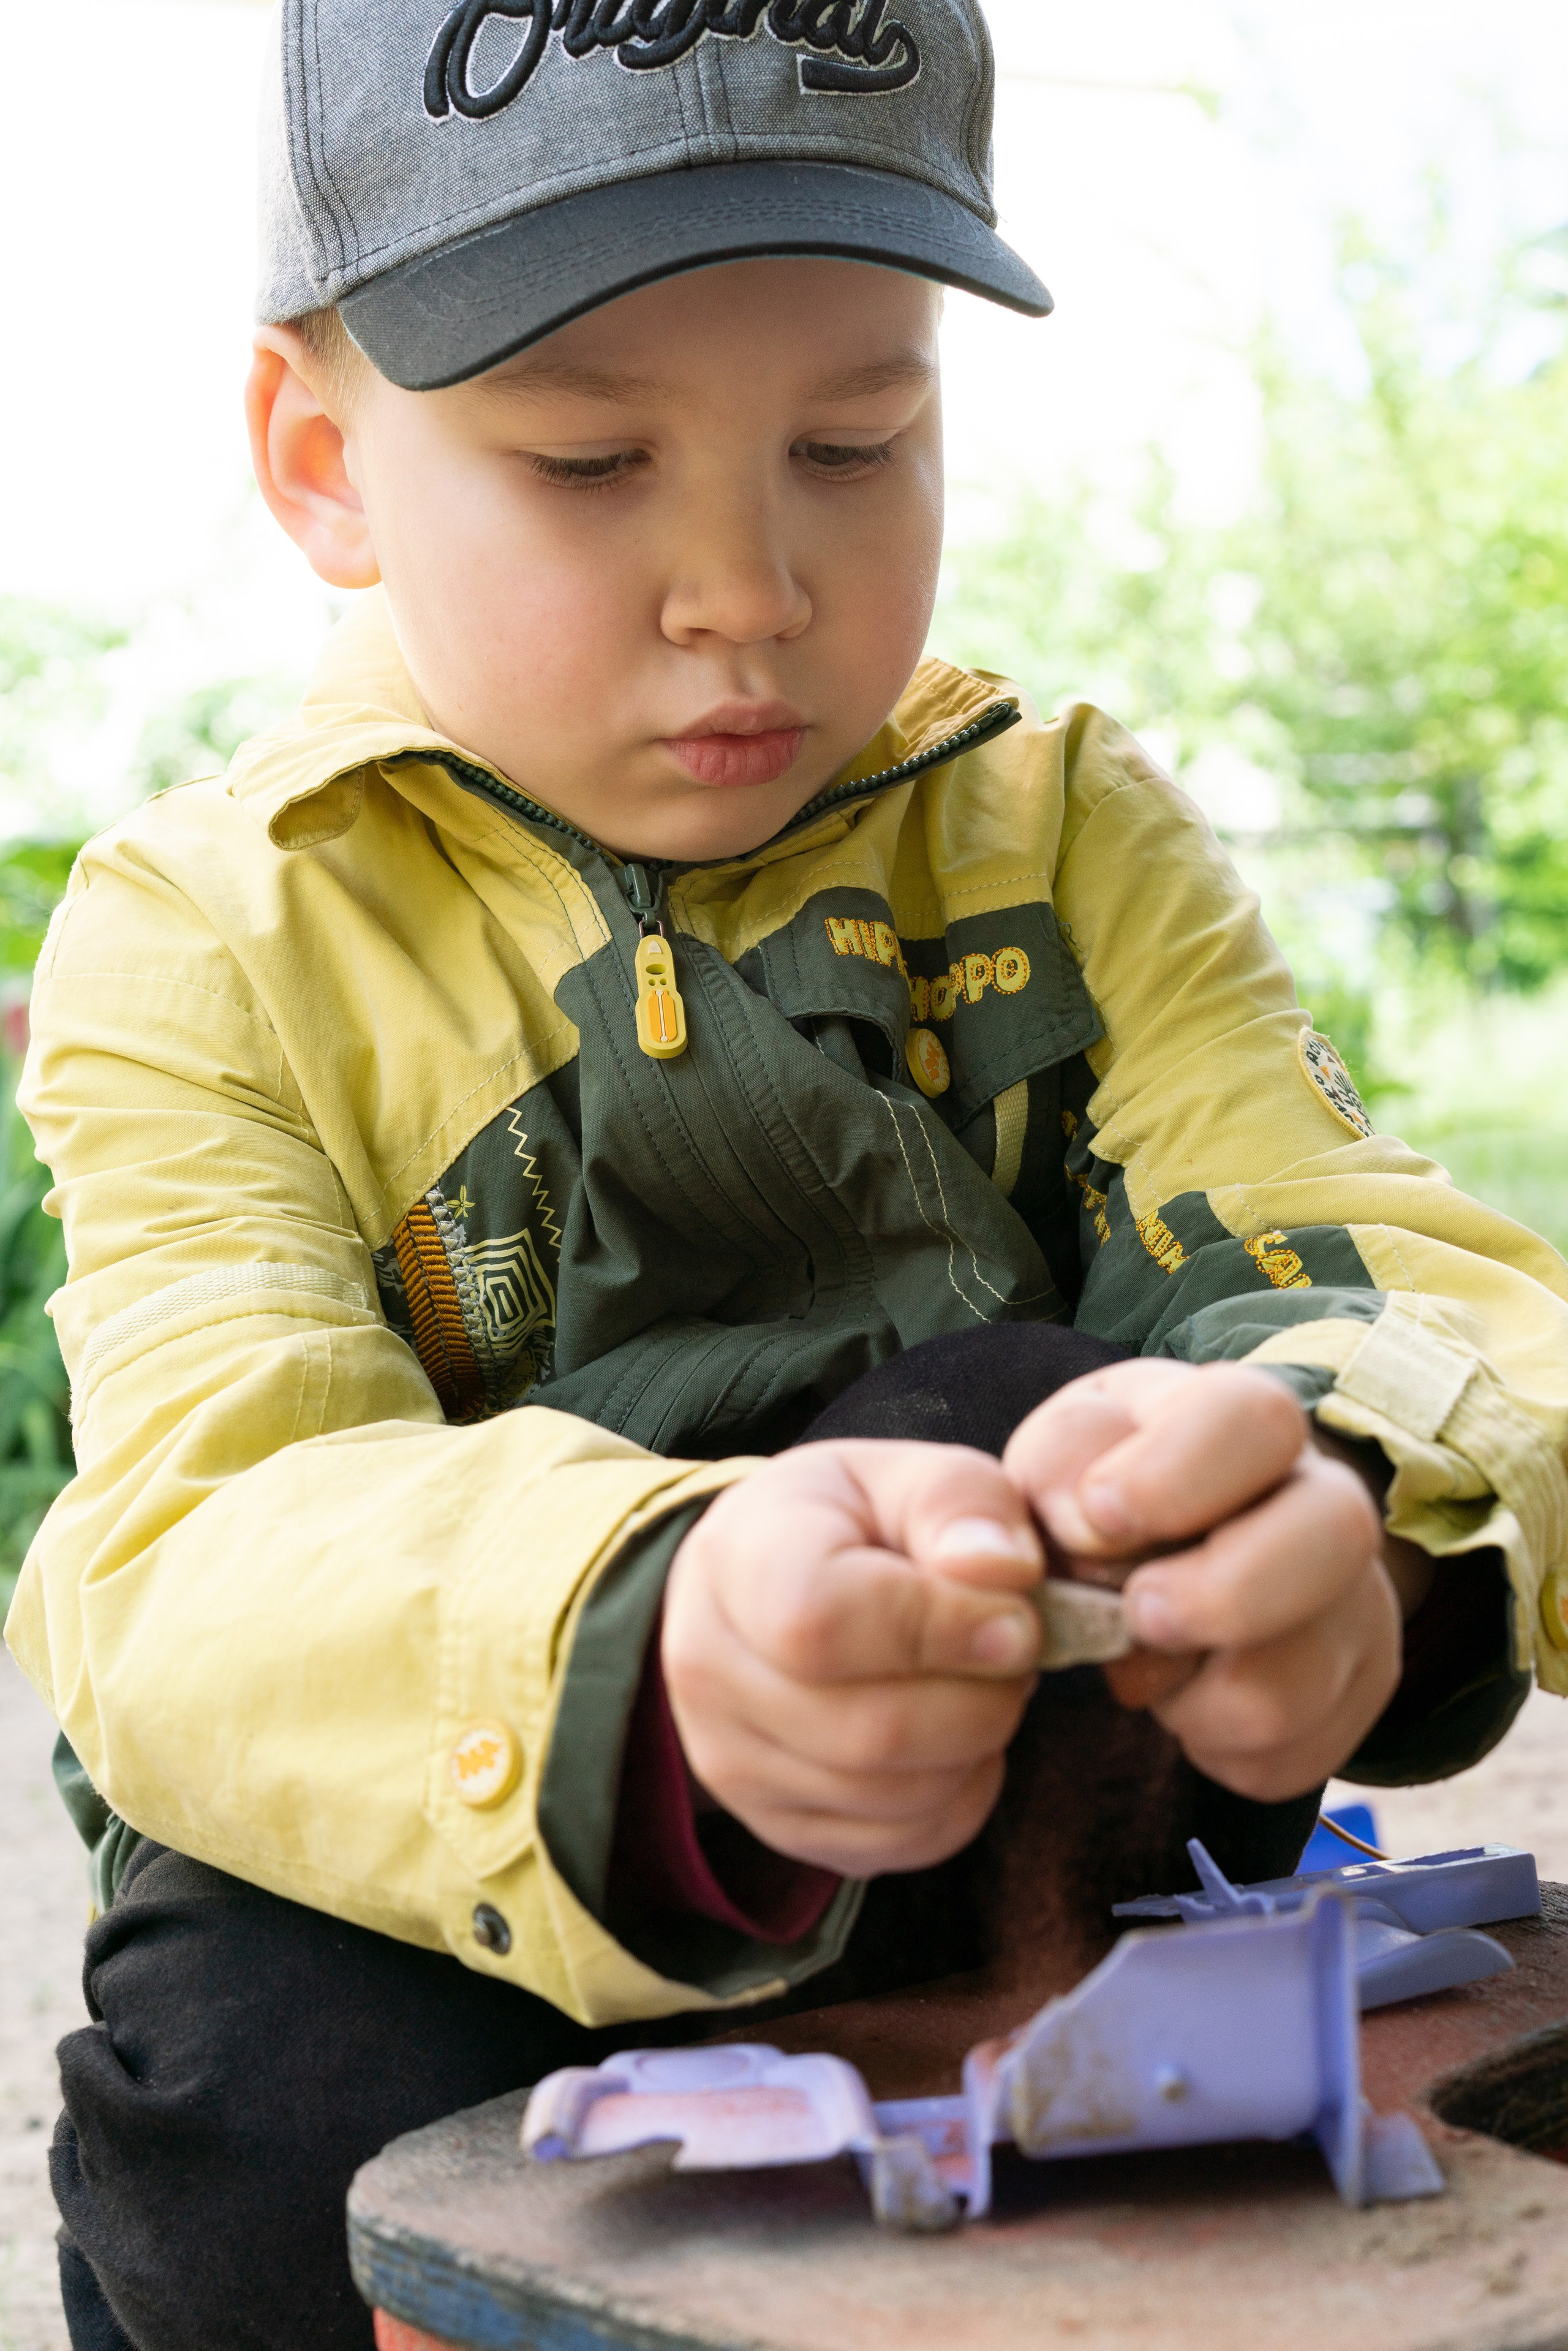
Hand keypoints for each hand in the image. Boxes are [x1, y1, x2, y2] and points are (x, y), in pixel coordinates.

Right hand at [662, 1441, 1044, 1875]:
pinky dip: (962, 1795)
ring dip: (979, 1744)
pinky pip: (904, 1842)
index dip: (938, 1628)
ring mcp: (732, 1763)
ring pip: (895, 1797)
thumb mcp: (903, 1475)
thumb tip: (1004, 1572)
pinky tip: (957, 1735)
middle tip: (1017, 1648)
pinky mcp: (778, 1826)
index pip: (822, 1622)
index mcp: (737, 1560)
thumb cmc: (849, 1525)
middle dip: (982, 1696)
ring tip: (983, 1681)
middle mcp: (709, 1671)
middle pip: (870, 1731)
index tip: (1015, 1614)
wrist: (766, 1587)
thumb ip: (959, 1502)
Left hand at [1002, 1361, 1401, 1802]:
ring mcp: (1355, 1603)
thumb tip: (1084, 1523)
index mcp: (1248, 1420)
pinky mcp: (1353, 1694)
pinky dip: (1212, 1746)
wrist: (1174, 1546)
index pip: (1256, 1420)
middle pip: (1337, 1535)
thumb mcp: (1067, 1451)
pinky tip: (1186, 1699)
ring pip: (1299, 1682)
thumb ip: (1060, 1464)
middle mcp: (1325, 1503)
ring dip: (1193, 1698)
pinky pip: (1286, 1757)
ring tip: (1147, 1666)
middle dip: (1218, 1596)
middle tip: (1137, 1615)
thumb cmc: (1108, 1486)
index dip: (1172, 1477)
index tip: (1098, 1517)